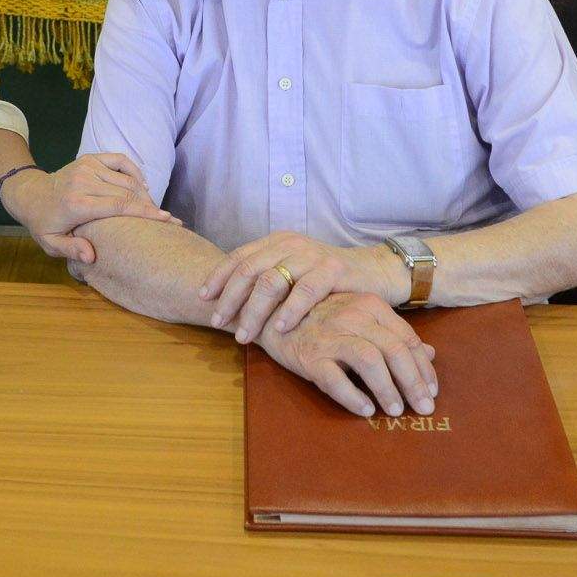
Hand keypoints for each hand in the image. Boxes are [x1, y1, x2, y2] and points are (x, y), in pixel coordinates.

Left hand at [0, 154, 180, 264]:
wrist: (31, 194)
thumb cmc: (44, 223)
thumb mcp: (51, 243)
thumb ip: (71, 250)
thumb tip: (92, 256)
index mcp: (77, 203)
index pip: (119, 206)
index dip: (146, 213)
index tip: (167, 220)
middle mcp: (84, 181)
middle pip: (128, 193)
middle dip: (151, 206)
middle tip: (169, 219)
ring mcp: (88, 166)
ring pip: (127, 179)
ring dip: (144, 193)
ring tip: (154, 209)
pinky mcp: (90, 158)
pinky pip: (120, 160)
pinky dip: (135, 171)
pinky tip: (142, 186)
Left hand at [200, 231, 407, 343]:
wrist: (373, 272)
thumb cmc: (327, 279)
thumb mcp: (293, 272)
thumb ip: (266, 279)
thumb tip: (227, 301)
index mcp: (276, 242)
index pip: (239, 257)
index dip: (218, 278)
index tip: (203, 299)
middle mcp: (291, 244)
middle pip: (249, 270)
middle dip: (230, 299)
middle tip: (218, 323)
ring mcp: (312, 256)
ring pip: (272, 281)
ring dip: (254, 311)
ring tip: (244, 335)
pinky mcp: (333, 270)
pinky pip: (305, 291)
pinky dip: (289, 311)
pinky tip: (279, 329)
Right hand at [254, 292, 438, 418]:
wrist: (271, 312)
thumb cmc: (320, 318)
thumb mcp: (359, 319)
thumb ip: (393, 333)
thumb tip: (431, 353)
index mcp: (369, 305)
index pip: (407, 339)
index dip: (424, 368)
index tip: (431, 391)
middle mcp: (352, 316)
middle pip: (394, 350)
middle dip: (414, 383)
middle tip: (424, 408)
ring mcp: (330, 335)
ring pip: (370, 361)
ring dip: (387, 389)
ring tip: (395, 411)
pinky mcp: (309, 355)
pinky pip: (335, 379)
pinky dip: (353, 396)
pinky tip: (365, 410)